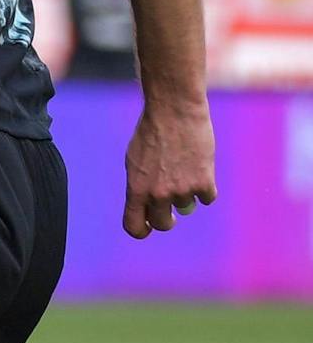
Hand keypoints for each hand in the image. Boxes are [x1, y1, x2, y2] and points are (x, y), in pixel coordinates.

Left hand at [122, 97, 216, 237]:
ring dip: (187, 193)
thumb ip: (140, 185)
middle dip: (167, 220)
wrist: (175, 112)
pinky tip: (202, 170)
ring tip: (184, 168)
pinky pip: (208, 198)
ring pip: (187, 206)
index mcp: (136, 189)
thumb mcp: (135, 161)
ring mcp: (182, 190)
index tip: (149, 227)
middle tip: (171, 214)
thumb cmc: (152, 133)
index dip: (142, 230)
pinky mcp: (204, 182)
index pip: (134, 225)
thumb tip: (147, 207)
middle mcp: (157, 194)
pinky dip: (207, 188)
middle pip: (163, 223)